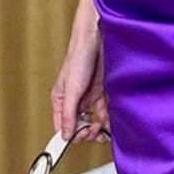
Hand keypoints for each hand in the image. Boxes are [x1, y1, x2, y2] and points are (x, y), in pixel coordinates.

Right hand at [50, 25, 111, 144]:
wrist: (97, 37)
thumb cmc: (79, 56)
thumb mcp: (72, 89)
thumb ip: (69, 113)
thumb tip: (65, 135)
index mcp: (61, 100)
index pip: (63, 126)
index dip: (72, 135)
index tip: (82, 136)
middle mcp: (74, 100)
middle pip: (79, 125)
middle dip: (86, 131)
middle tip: (94, 129)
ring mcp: (88, 95)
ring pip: (92, 120)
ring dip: (98, 127)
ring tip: (104, 127)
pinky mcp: (101, 90)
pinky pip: (104, 110)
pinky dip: (108, 117)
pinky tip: (112, 121)